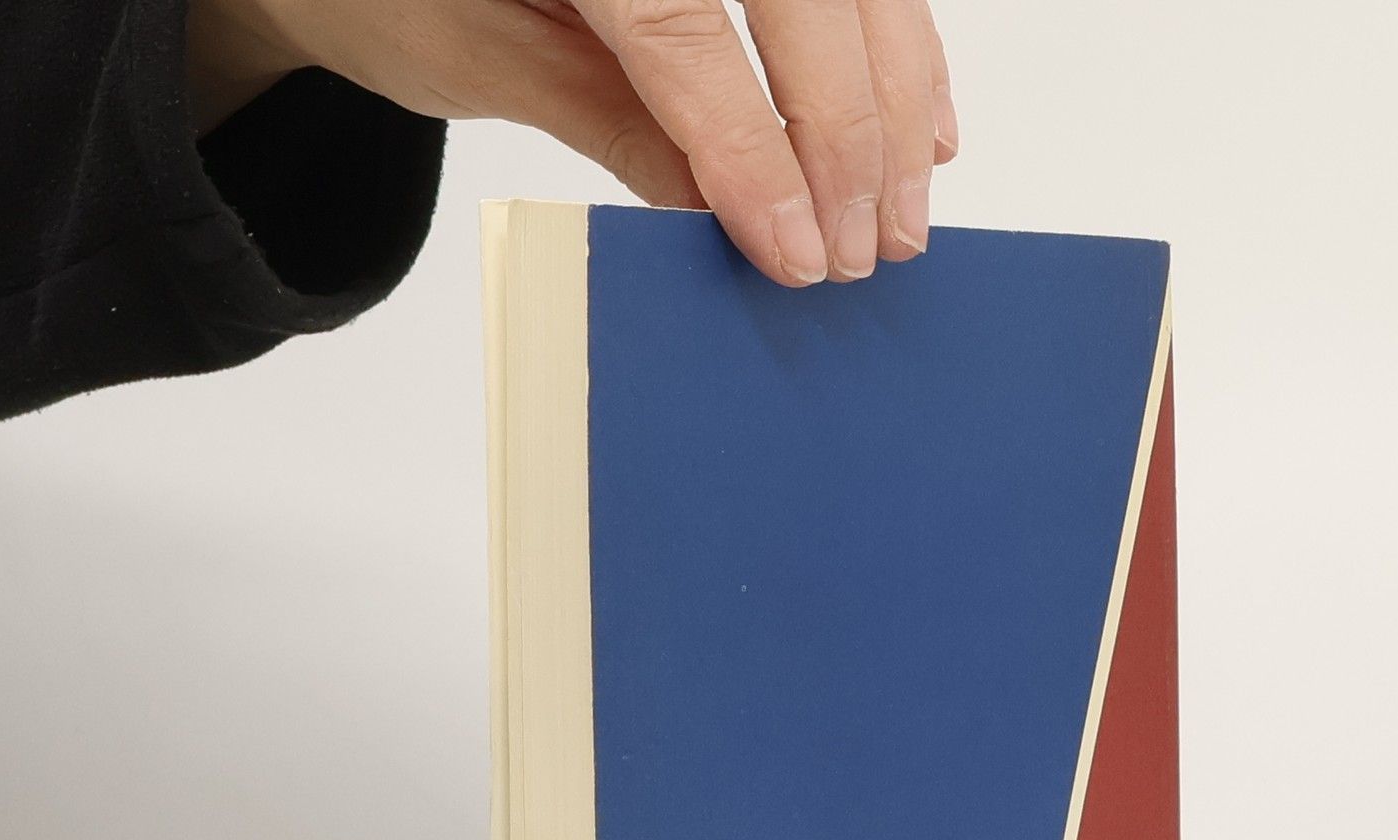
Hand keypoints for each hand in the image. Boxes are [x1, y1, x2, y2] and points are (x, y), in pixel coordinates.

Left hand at [185, 0, 959, 287]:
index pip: (685, 31)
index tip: (799, 249)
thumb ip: (608, 117)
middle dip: (845, 135)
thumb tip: (721, 211)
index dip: (754, 149)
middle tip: (866, 250)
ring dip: (893, 98)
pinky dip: (895, 47)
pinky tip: (919, 124)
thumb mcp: (477, 55)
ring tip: (904, 210)